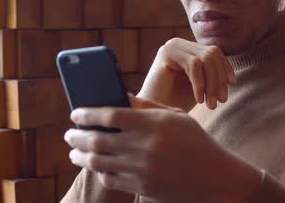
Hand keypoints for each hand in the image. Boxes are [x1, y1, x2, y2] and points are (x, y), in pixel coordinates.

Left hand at [64, 95, 260, 202]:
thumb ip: (146, 107)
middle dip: (77, 137)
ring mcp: (141, 169)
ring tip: (74, 153)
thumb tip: (120, 96)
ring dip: (80, 157)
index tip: (75, 114)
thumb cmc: (195, 142)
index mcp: (152, 123)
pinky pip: (110, 180)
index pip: (109, 116)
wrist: (216, 178)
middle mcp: (144, 146)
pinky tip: (96, 167)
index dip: (87, 114)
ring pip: (98, 162)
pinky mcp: (142, 187)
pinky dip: (99, 173)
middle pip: (97, 140)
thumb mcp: (175, 117)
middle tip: (68, 135)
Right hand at [139, 38, 236, 110]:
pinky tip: (199, 100)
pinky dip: (200, 84)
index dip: (225, 68)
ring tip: (210, 104)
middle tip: (220, 101)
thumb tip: (231, 75)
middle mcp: (178, 43)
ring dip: (212, 83)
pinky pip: (194, 65)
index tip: (231, 86)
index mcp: (187, 48)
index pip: (214, 51)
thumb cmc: (175, 101)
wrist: (153, 113)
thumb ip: (212, 74)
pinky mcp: (166, 53)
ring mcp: (171, 46)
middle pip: (212, 53)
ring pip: (205, 58)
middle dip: (219, 78)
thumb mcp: (200, 85)